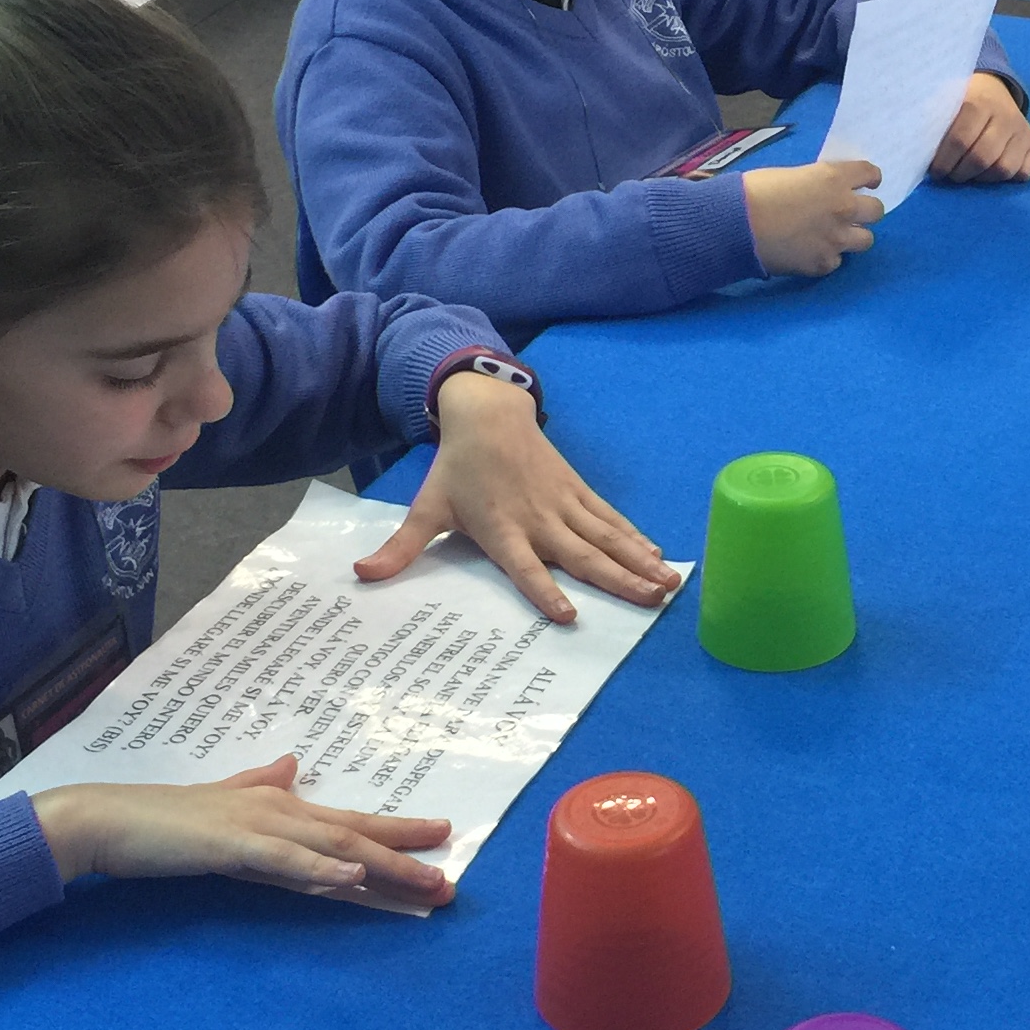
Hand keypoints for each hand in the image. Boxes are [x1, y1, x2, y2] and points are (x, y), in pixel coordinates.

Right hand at [33, 755, 453, 911]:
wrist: (107, 820)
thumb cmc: (161, 819)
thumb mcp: (221, 802)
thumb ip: (258, 787)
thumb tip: (291, 765)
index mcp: (278, 805)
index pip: (349, 822)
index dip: (397, 833)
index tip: (442, 841)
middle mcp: (277, 809)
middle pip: (355, 833)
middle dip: (407, 857)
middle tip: (452, 881)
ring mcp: (256, 825)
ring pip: (333, 846)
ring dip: (383, 866)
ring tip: (425, 882)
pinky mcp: (230, 845)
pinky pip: (284, 861)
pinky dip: (320, 870)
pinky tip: (351, 878)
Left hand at [358, 371, 678, 622]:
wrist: (488, 414)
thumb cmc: (457, 469)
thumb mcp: (427, 507)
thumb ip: (402, 547)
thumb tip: (362, 574)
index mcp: (502, 529)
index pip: (525, 567)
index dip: (545, 590)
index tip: (568, 615)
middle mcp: (539, 519)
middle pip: (582, 554)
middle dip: (618, 578)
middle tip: (650, 599)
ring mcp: (564, 504)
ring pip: (606, 537)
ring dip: (638, 561)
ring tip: (667, 583)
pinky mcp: (578, 491)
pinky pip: (609, 518)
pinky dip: (634, 536)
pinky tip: (656, 554)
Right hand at [745, 158, 884, 276]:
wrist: (736, 225)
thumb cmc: (755, 192)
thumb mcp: (793, 175)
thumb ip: (816, 183)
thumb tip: (822, 192)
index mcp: (833, 178)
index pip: (870, 173)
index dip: (871, 178)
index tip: (868, 183)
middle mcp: (843, 207)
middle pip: (877, 211)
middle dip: (866, 211)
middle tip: (851, 213)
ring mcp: (836, 238)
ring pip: (866, 240)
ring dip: (853, 236)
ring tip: (835, 237)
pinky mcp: (823, 263)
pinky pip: (837, 261)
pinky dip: (827, 257)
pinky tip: (810, 252)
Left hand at [931, 73, 1029, 183]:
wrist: (992, 88)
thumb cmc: (961, 101)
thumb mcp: (945, 102)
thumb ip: (933, 123)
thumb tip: (918, 151)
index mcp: (979, 101)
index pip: (960, 139)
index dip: (945, 161)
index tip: (935, 171)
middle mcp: (1005, 115)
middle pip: (982, 158)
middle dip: (961, 173)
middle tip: (950, 175)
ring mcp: (1023, 130)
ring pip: (1004, 169)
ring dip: (982, 178)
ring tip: (969, 174)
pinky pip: (1024, 173)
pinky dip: (1007, 179)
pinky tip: (991, 171)